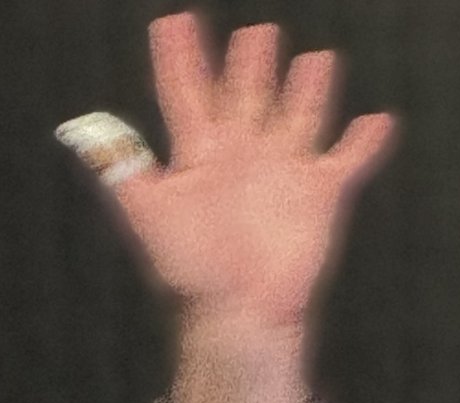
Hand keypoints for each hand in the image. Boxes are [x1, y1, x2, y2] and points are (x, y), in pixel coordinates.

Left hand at [96, 17, 395, 333]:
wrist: (239, 317)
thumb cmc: (192, 274)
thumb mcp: (151, 216)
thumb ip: (124, 170)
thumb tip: (81, 133)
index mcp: (201, 155)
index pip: (186, 94)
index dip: (179, 59)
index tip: (171, 22)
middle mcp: (243, 155)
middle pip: (247, 94)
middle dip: (249, 63)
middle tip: (254, 33)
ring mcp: (283, 170)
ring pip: (299, 114)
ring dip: (307, 88)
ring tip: (317, 60)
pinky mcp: (321, 194)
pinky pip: (348, 159)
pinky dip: (365, 141)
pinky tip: (378, 121)